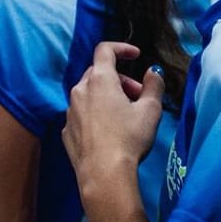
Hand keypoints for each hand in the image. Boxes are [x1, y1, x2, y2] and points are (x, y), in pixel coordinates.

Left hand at [61, 42, 163, 201]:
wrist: (103, 173)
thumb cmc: (129, 139)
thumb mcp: (150, 111)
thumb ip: (154, 86)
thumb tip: (153, 72)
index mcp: (99, 79)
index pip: (105, 50)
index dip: (121, 48)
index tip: (135, 55)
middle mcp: (79, 90)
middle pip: (98, 73)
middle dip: (121, 80)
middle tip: (138, 97)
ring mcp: (70, 111)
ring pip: (89, 94)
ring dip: (107, 97)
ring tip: (126, 116)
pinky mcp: (66, 130)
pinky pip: (82, 114)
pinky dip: (96, 115)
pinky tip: (110, 133)